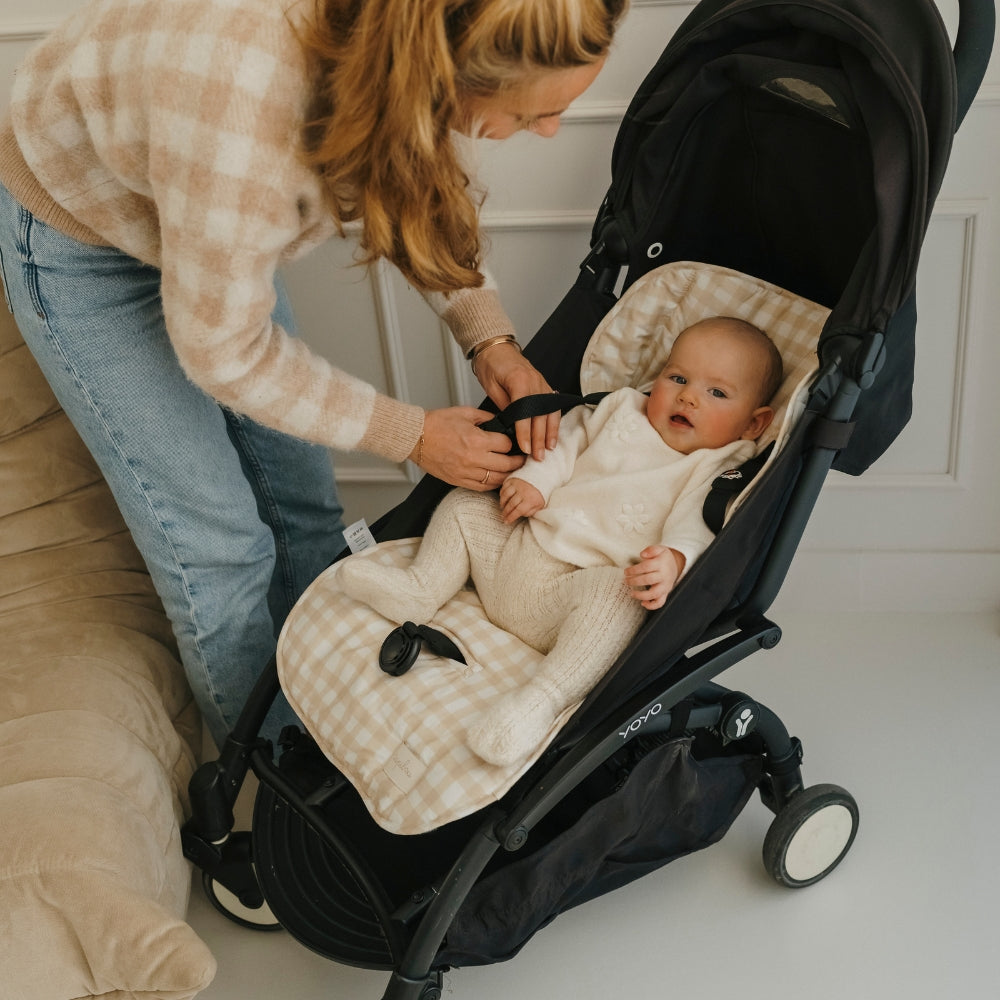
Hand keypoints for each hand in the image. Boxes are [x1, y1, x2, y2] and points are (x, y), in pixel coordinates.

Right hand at [410, 406, 523, 489]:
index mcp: (476, 439)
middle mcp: (473, 458)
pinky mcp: (458, 480)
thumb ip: (486, 417)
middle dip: (517, 462)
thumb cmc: (436, 423)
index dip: (512, 443)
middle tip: (522, 460)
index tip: (513, 443)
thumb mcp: (465, 412)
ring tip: (513, 471)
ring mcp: (466, 472)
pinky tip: (497, 479)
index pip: (506, 445)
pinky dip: (492, 484)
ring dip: (507, 476)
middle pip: (506, 465)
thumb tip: (500, 421)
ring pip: (496, 479)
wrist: (415, 437)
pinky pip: (482, 487)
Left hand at [473, 342, 559, 461]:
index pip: (524, 413)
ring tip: (548, 450)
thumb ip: (504, 406)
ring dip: (550, 433)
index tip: (524, 448)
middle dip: (539, 439)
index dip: (525, 433)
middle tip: (537, 457)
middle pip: (540, 416)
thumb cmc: (490, 366)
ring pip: (550, 413)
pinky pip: (553, 407)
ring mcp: (542, 383)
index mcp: (519, 381)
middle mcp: (535, 382)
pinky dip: (554, 422)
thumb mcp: (491, 387)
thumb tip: (511, 429)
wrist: (497, 349)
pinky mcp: (544, 386)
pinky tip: (552, 435)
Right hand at [498, 476, 544, 522]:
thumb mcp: (539, 505)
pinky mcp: (513, 479)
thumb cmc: (540, 493)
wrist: (542, 477)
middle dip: (505, 512)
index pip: (518, 511)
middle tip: (503, 516)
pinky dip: (502, 494)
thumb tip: (520, 515)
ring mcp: (517, 485)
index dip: (511, 517)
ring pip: (505, 496)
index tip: (507, 521)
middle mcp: (523, 492)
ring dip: (502, 503)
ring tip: (503, 507)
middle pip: (510, 504)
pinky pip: (504, 488)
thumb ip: (530, 512)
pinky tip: (503, 498)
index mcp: (530, 499)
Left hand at [623, 545, 685, 610]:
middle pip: (649, 580)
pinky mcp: (665, 593)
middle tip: (626, 581)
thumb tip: (643, 555)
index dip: (634, 570)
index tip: (626, 572)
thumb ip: (651, 550)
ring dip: (642, 595)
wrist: (675, 566)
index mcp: (661, 564)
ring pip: (655, 593)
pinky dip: (652, 605)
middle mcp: (664, 576)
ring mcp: (665, 586)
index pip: (646, 567)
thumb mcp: (659, 549)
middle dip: (635, 581)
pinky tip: (643, 603)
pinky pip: (660, 602)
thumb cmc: (663, 558)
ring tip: (631, 593)